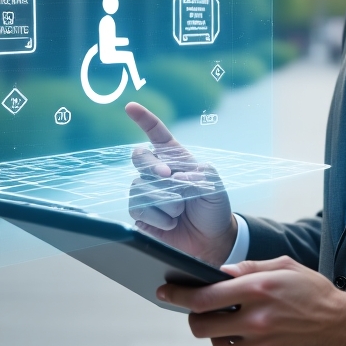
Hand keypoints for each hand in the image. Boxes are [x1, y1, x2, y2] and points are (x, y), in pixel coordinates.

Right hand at [125, 102, 236, 265]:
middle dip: (152, 165)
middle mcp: (157, 172)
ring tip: (181, 210)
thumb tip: (176, 177)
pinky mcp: (140, 213)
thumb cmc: (213, 207)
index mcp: (176, 159)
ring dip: (165, 200)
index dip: (144, 119)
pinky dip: (158, 217)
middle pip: (140, 156)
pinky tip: (171, 222)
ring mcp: (147, 192)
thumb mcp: (215, 185)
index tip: (130, 106)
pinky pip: (138, 208)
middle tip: (168, 176)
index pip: (157, 134)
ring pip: (140, 186)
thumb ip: (199, 174)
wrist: (211, 239)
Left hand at [157, 256, 345, 345]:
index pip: (204, 297)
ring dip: (213, 330)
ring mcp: (259, 343)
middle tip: (195, 309)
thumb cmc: (311, 289)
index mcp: (258, 289)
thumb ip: (248, 268)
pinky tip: (246, 328)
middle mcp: (255, 318)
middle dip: (191, 316)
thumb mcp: (283, 266)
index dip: (178, 295)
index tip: (164, 291)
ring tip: (225, 318)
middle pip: (200, 325)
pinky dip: (234, 340)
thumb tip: (218, 272)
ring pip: (215, 342)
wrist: (341, 324)